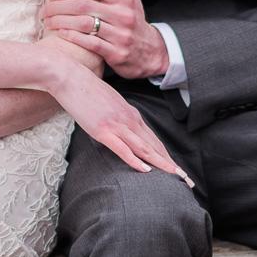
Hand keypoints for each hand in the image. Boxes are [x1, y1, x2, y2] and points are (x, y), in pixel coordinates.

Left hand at [43, 0, 169, 79]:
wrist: (150, 52)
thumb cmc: (133, 20)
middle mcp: (123, 15)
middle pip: (83, 5)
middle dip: (58, 7)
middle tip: (45, 10)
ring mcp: (121, 35)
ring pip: (84, 24)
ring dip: (61, 22)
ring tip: (48, 22)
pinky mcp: (117, 53)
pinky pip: (90, 44)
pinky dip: (73, 38)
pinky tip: (61, 34)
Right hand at [44, 46, 193, 186]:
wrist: (69, 75)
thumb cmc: (85, 89)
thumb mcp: (109, 103)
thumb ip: (119, 116)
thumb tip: (122, 128)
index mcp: (131, 114)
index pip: (154, 140)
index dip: (167, 157)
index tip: (178, 171)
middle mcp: (129, 120)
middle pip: (155, 146)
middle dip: (171, 164)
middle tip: (187, 181)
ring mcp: (116, 125)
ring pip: (144, 148)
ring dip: (161, 164)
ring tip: (176, 177)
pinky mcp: (102, 129)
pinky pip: (122, 147)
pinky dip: (135, 159)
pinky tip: (145, 169)